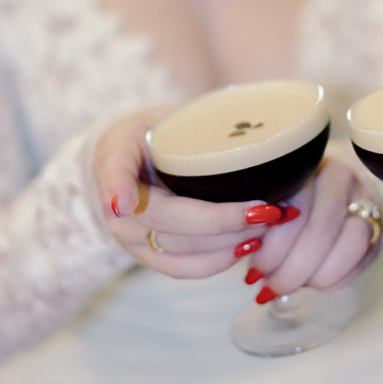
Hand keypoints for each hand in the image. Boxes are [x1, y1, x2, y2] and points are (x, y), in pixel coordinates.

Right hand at [94, 106, 272, 278]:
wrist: (136, 157)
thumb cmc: (160, 130)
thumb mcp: (164, 114)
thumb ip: (189, 122)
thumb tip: (240, 130)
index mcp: (115, 157)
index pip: (118, 170)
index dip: (119, 186)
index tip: (125, 203)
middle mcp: (116, 205)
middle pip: (166, 219)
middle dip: (222, 220)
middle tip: (267, 209)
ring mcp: (130, 236)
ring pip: (177, 250)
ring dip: (227, 243)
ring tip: (267, 226)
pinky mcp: (148, 256)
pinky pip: (181, 269)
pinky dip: (217, 262)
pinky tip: (248, 247)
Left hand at [243, 158, 382, 302]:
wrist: (324, 189)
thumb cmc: (281, 199)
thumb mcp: (263, 201)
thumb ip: (254, 223)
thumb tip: (249, 262)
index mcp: (306, 164)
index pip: (294, 212)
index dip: (273, 250)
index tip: (254, 272)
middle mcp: (341, 176)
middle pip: (322, 231)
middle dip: (292, 270)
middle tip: (270, 288)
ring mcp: (365, 198)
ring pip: (350, 244)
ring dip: (317, 276)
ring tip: (293, 285)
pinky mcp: (379, 224)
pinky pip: (363, 259)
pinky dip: (336, 279)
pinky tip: (314, 282)